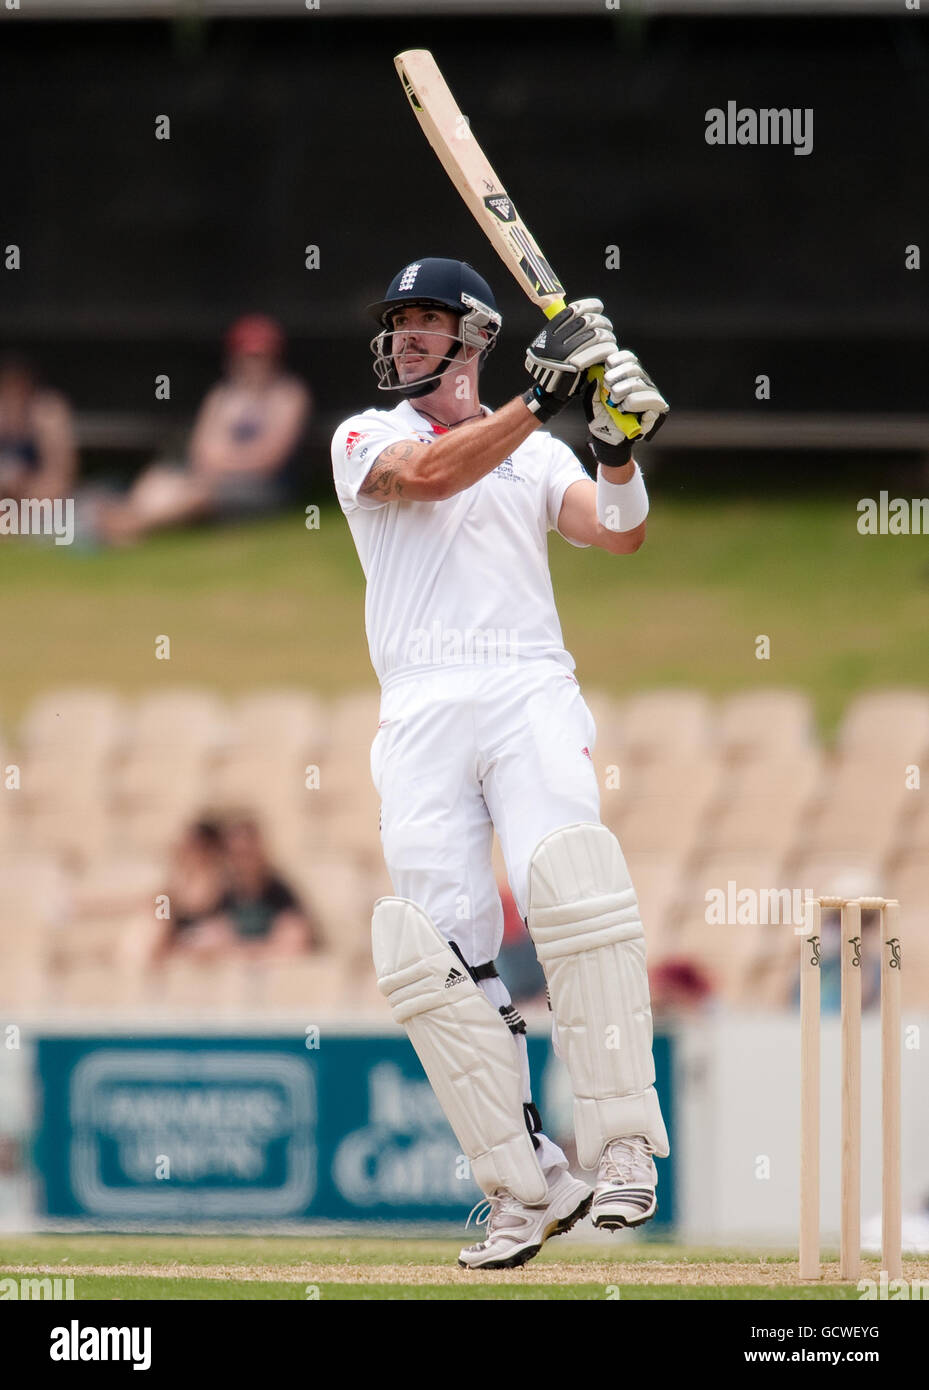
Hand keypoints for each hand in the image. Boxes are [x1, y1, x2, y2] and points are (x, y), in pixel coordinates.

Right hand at [522, 298, 616, 423]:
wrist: (548, 392)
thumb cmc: (555, 367)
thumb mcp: (551, 346)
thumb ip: (564, 333)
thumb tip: (586, 316)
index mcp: (549, 332)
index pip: (573, 310)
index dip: (589, 305)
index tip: (599, 307)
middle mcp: (556, 340)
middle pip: (586, 321)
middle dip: (601, 322)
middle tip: (608, 328)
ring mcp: (565, 352)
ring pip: (595, 335)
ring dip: (607, 336)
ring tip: (611, 340)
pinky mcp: (575, 365)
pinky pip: (597, 350)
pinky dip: (607, 348)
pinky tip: (611, 349)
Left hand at [585, 349, 668, 464]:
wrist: (607, 440)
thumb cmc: (601, 417)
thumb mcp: (591, 400)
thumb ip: (592, 386)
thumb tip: (596, 373)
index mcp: (627, 375)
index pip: (628, 357)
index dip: (616, 361)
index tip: (605, 370)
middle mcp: (642, 381)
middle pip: (633, 368)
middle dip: (615, 379)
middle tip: (608, 392)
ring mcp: (650, 394)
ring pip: (639, 383)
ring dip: (622, 393)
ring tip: (615, 404)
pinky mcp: (656, 408)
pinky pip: (651, 400)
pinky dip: (634, 404)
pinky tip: (625, 411)